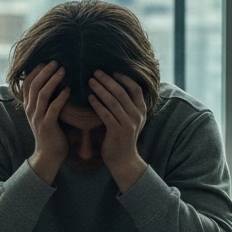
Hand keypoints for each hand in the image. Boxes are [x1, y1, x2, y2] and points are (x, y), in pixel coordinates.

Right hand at [23, 61, 69, 184]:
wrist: (48, 155)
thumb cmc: (51, 132)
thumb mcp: (45, 114)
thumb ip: (47, 100)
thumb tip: (56, 82)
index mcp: (29, 106)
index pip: (27, 83)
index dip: (35, 71)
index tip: (46, 61)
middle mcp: (30, 110)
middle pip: (34, 85)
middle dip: (45, 71)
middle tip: (56, 61)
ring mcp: (37, 118)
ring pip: (42, 94)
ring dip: (53, 80)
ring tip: (63, 70)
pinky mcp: (47, 125)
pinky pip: (53, 108)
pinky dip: (61, 97)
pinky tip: (68, 89)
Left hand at [88, 70, 148, 192]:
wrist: (124, 160)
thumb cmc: (124, 138)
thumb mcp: (131, 120)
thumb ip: (128, 106)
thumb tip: (116, 87)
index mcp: (141, 110)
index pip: (135, 89)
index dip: (125, 79)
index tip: (113, 72)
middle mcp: (137, 115)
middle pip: (122, 92)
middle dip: (108, 81)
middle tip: (96, 72)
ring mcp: (128, 123)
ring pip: (113, 101)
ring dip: (100, 89)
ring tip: (90, 81)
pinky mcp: (117, 131)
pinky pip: (106, 114)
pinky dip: (97, 104)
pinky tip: (90, 98)